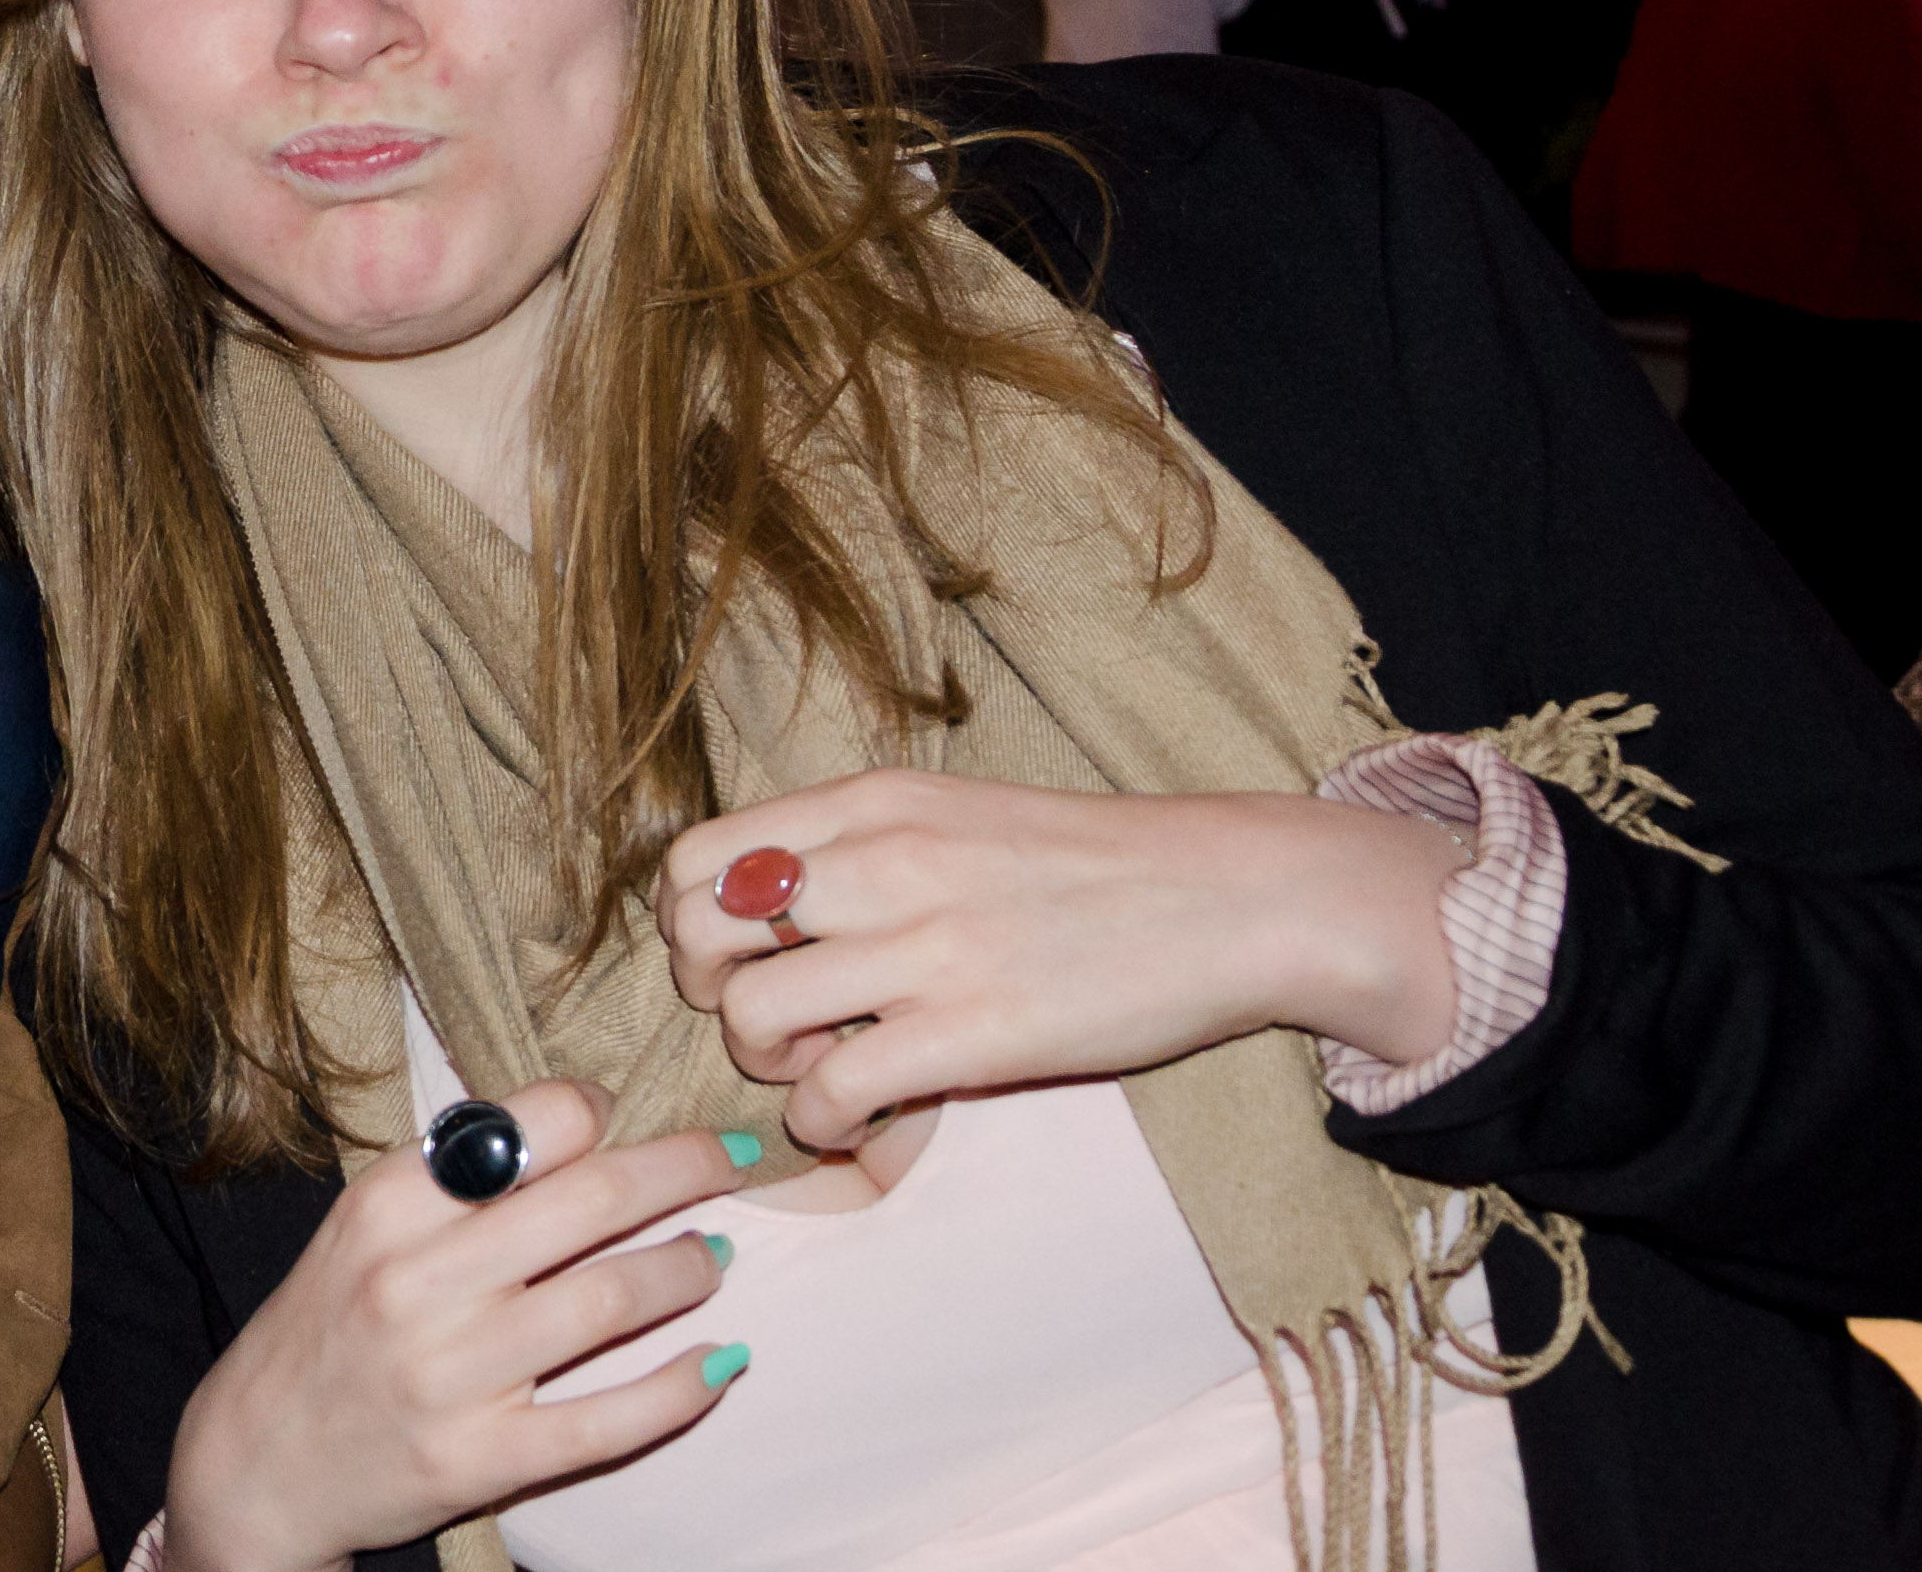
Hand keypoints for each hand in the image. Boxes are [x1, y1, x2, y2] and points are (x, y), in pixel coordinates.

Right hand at [156, 1081, 741, 1571]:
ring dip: (686, 1270)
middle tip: (733, 1159)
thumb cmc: (326, 1327)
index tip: (627, 1119)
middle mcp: (417, 1281)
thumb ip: (455, 1179)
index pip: (526, 1123)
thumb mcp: (363, 1229)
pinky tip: (720, 1363)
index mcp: (387, 1205)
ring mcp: (450, 1375)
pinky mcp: (479, 1460)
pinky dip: (679, 1389)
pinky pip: (606, 1422)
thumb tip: (583, 1124)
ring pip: (609, 1303)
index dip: (597, 1111)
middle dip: (683, 1169)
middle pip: (590, 1201)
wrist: (255, 1462)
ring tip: (716, 1256)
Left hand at [660, 770, 1464, 1150]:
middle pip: (700, 929)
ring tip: (819, 1068)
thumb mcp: (955, 813)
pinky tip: (862, 1116)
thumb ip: (858, 846)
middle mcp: (884, 861)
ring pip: (750, 1012)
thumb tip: (761, 908)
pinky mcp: (975, 1032)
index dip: (690, 923)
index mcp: (874, 802)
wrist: (1231, 897)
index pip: (700, 855)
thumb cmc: (1091, 867)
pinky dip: (823, 1120)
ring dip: (765, 1061)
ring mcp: (927, 946)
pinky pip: (831, 1092)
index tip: (738, 960)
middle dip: (710, 991)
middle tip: (769, 1020)